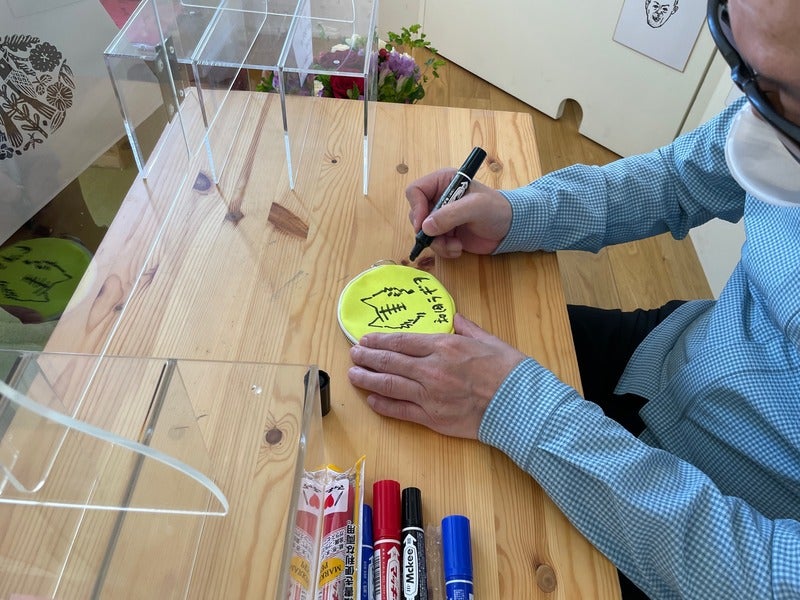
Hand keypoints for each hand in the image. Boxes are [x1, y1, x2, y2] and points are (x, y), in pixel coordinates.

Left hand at [347, 314, 526, 437]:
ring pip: (389, 385)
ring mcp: (429, 395)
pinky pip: (400, 410)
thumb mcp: (489, 339)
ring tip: (353, 374)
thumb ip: (466, 328)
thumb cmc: (509, 371)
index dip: (380, 340)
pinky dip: (383, 405)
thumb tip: (453, 317)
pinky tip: (371, 399)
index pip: (402, 341)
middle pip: (390, 361)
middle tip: (353, 354)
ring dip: (367, 379)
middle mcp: (431, 369)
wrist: (520, 405)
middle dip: (367, 357)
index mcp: (444, 346)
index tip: (366, 339)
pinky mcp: (432, 418)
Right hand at [407, 169, 511, 257]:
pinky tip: (458, 248)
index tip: (423, 225)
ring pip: (424, 233)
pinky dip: (444, 249)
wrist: (511, 228)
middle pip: (416, 215)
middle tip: (440, 238)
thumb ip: (450, 215)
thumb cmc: (496, 209)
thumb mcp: (475, 207)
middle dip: (427, 231)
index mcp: (443, 182)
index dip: (417, 207)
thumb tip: (425, 227)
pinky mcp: (445, 233)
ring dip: (438, 243)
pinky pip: (434, 244)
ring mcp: (441, 217)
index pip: (415, 191)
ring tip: (456, 246)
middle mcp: (438, 198)